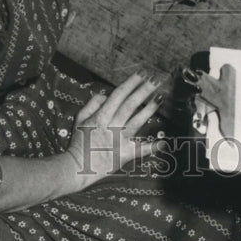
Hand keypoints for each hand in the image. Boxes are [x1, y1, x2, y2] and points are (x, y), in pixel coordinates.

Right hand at [65, 73, 162, 188]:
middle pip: (130, 104)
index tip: (142, 73)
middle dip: (143, 90)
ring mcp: (119, 140)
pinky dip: (152, 147)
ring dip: (149, 109)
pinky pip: (140, 150)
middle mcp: (111, 126)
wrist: (77, 168)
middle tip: (156, 79)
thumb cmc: (79, 142)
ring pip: (137, 122)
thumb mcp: (80, 119)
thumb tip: (106, 93)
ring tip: (160, 97)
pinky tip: (164, 142)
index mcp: (100, 116)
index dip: (131, 83)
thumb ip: (92, 103)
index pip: (119, 95)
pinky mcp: (125, 155)